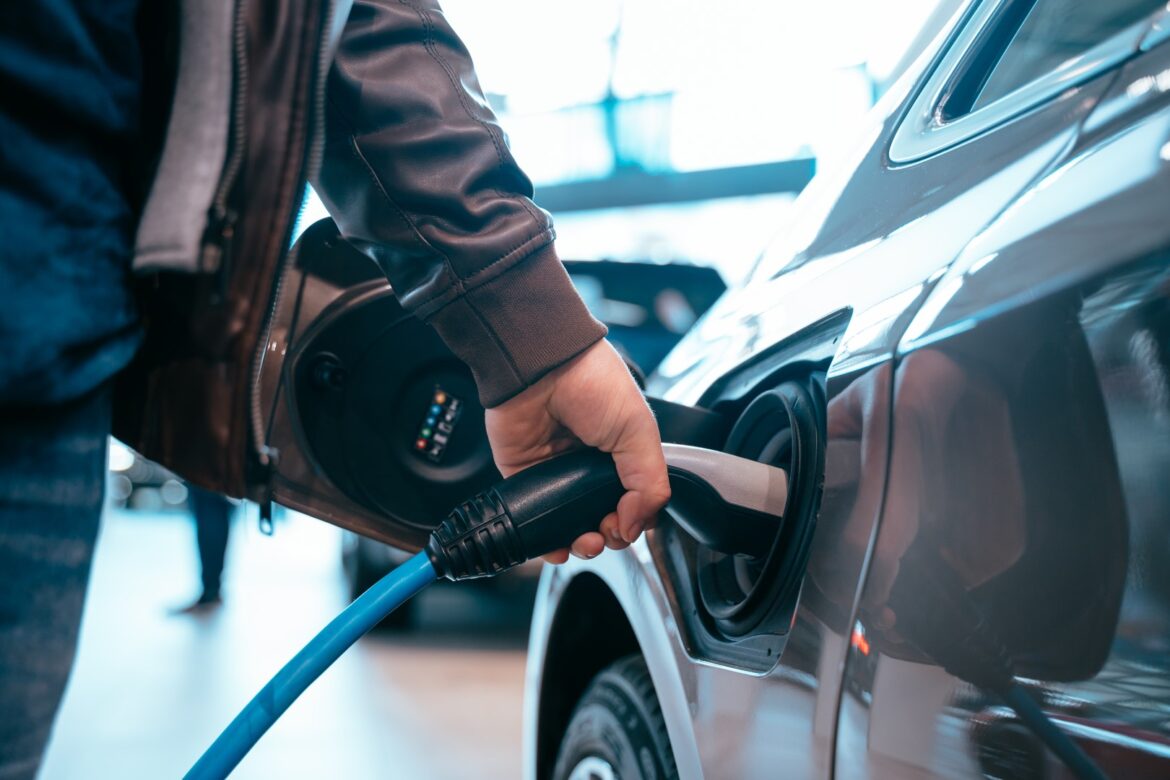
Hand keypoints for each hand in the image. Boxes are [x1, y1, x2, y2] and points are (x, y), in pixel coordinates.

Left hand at [484, 340, 670, 562]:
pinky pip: (536, 518)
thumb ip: (648, 483)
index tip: (631, 523)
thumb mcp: (639, 431)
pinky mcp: (525, 477)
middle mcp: (590, 465)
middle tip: (608, 531)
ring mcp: (558, 472)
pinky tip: (559, 545)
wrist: (540, 367)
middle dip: (610, 535)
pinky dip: (548, 539)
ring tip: (586, 541)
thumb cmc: (591, 382)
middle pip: (605, 518)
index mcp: (622, 452)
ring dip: (582, 543)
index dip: (636, 520)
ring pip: (571, 524)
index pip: (636, 501)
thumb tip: (637, 525)